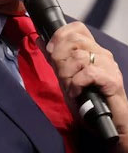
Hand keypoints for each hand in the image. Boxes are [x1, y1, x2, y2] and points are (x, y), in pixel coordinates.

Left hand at [45, 22, 127, 152]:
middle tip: (61, 75)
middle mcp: (101, 54)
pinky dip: (77, 83)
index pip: (77, 28)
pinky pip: (88, 73)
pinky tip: (76, 92)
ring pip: (79, 56)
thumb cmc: (89, 101)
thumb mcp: (66, 77)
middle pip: (74, 39)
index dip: (60, 35)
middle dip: (59, 57)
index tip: (51, 50)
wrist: (108, 123)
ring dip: (67, 74)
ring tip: (70, 87)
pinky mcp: (112, 80)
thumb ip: (54, 59)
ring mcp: (109, 66)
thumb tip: (40, 40)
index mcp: (92, 51)